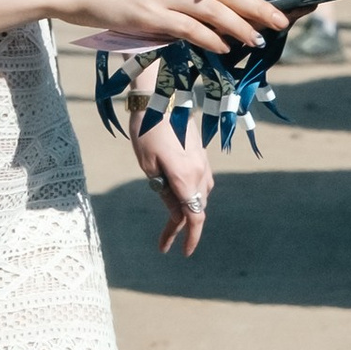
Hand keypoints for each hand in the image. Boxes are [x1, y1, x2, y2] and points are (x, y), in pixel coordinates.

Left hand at [134, 112, 215, 256]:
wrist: (160, 96)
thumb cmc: (147, 129)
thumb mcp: (148, 165)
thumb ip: (163, 191)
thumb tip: (174, 212)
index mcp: (186, 178)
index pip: (194, 217)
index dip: (190, 238)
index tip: (184, 253)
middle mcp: (200, 172)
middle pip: (196, 208)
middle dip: (181, 227)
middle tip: (163, 243)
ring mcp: (203, 162)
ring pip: (199, 195)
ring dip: (186, 209)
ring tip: (169, 222)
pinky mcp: (202, 154)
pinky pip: (200, 182)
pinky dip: (191, 194)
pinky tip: (179, 195)